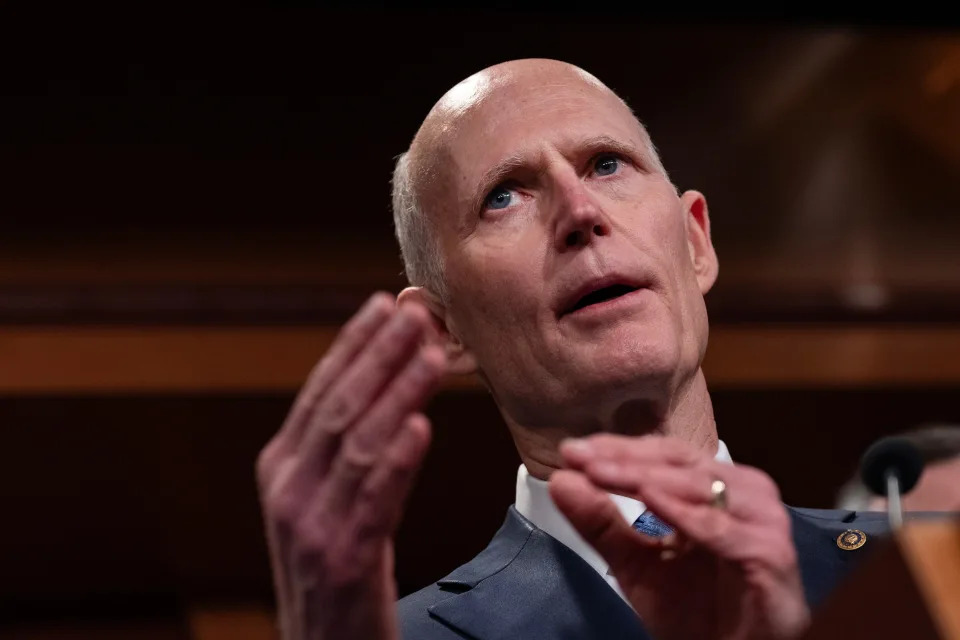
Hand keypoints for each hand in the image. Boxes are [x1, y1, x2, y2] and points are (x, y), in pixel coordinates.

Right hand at [256, 293, 445, 639]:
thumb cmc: (333, 571)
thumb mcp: (324, 501)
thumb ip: (345, 450)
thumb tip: (385, 386)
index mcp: (283, 469)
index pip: (321, 391)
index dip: (354, 345)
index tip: (384, 304)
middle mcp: (289, 490)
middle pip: (339, 407)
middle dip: (379, 355)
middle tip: (416, 313)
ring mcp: (311, 527)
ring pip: (359, 444)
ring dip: (398, 392)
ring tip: (433, 354)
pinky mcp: (343, 563)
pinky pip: (373, 502)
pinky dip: (396, 461)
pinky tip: (419, 426)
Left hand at [549, 435, 809, 639]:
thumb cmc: (694, 613)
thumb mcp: (634, 563)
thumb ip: (600, 522)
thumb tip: (560, 478)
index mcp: (715, 489)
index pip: (664, 455)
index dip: (619, 448)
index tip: (571, 451)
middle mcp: (743, 495)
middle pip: (680, 462)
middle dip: (626, 458)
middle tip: (581, 457)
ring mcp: (762, 522)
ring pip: (700, 487)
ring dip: (648, 477)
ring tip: (602, 473)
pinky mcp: (771, 555)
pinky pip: (724, 530)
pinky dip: (687, 514)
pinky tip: (650, 500)